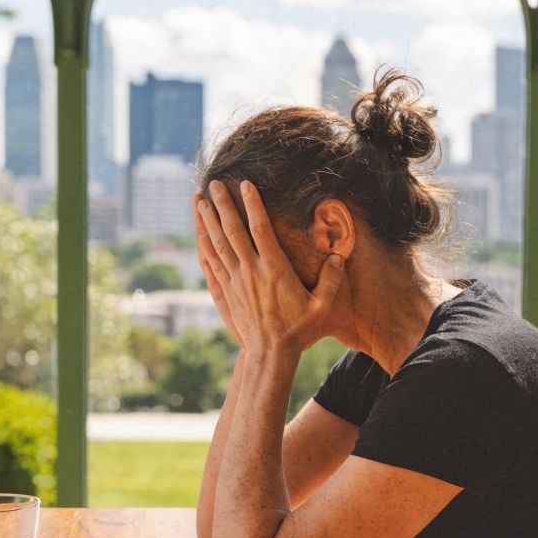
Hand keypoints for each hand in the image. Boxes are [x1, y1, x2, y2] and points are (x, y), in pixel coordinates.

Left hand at [197, 180, 343, 355]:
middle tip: (214, 183)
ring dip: (208, 222)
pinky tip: (200, 235)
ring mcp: (236, 281)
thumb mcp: (322, 307)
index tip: (246, 184)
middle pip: (232, 231)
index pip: (261, 229)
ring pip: (218, 244)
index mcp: (275, 269)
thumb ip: (331, 280)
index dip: (253, 205)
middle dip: (223, 205)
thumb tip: (338, 257)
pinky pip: (212, 263)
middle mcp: (251, 271)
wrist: (271, 353)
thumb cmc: (300, 330)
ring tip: (200, 201)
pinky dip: (204, 246)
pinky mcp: (227, 292)